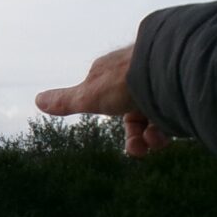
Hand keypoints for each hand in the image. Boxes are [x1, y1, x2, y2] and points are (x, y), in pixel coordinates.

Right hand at [35, 46, 171, 156]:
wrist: (168, 67)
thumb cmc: (125, 79)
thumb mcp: (90, 95)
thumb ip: (66, 101)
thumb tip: (37, 100)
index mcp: (112, 75)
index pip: (110, 104)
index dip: (123, 129)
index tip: (132, 148)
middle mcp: (136, 77)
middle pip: (135, 116)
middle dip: (139, 138)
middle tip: (143, 149)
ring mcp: (158, 81)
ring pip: (156, 116)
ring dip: (155, 135)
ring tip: (158, 139)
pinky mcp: (178, 86)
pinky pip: (174, 109)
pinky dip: (172, 124)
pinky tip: (172, 128)